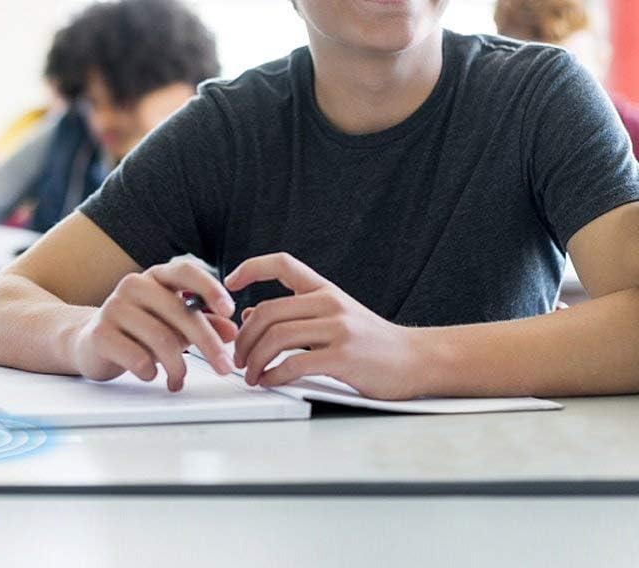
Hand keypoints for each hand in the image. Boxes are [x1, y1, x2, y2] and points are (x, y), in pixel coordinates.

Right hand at [70, 258, 238, 391]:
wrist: (90, 342)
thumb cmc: (138, 329)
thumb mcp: (173, 323)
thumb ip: (203, 322)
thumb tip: (231, 331)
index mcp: (155, 276)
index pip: (186, 271)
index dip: (210, 288)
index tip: (229, 310)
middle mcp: (134, 285)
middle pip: (179, 312)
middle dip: (207, 343)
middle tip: (224, 366)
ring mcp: (114, 307)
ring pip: (162, 339)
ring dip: (178, 367)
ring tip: (178, 379)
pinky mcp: (100, 334)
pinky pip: (138, 357)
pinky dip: (151, 372)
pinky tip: (151, 374)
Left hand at [227, 252, 424, 400]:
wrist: (416, 359)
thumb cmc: (373, 341)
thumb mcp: (334, 316)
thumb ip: (296, 314)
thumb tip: (250, 314)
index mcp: (325, 289)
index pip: (282, 263)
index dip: (251, 268)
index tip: (228, 284)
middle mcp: (329, 303)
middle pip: (268, 311)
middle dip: (244, 337)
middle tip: (236, 357)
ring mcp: (337, 328)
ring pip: (276, 337)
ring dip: (254, 360)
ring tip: (250, 374)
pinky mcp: (343, 357)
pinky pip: (294, 364)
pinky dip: (273, 375)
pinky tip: (269, 381)